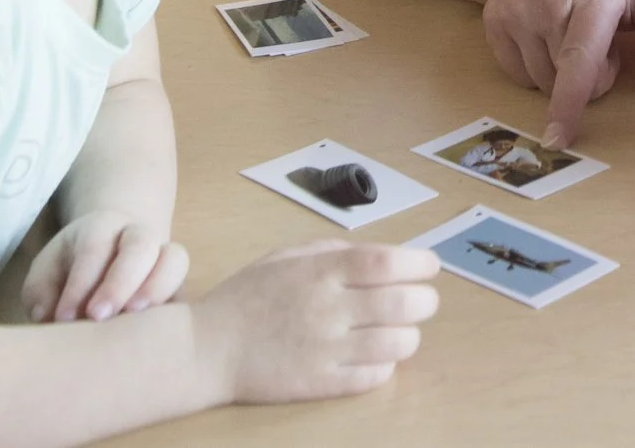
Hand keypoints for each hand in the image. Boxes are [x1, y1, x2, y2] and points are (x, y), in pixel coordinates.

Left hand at [21, 211, 189, 323]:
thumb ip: (42, 291)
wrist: (115, 251)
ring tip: (138, 323)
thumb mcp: (48, 270)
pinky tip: (155, 336)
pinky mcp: (180, 285)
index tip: (62, 318)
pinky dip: (175, 310)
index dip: (80, 282)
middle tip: (97, 317)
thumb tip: (45, 316)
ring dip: (157, 289)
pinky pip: (186, 291)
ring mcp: (165, 256)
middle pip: (140, 246)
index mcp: (103, 226)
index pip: (95, 247)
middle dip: (119, 282)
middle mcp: (139, 234)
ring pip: (175, 260)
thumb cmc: (72, 267)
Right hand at [195, 240, 439, 405]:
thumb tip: (380, 256)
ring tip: (400, 331)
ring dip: (409, 335)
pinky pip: (374, 376)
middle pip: (404, 303)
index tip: (429, 266)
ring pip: (397, 342)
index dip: (420, 262)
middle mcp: (329, 308)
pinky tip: (375, 356)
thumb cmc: (247, 297)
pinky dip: (385, 365)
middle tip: (422, 300)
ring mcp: (326, 349)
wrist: (205, 349)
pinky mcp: (320, 383)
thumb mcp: (286, 257)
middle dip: (425, 300)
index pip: (388, 261)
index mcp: (321, 271)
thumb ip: (333, 251)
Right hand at [474, 0, 634, 146]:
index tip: (561, 136)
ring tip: (570, 35)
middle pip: (568, 80)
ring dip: (562, 75)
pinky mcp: (494, 23)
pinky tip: (544, 37)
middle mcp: (549, 3)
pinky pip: (518, 75)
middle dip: (592, 76)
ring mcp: (516, 13)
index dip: (571, 100)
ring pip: (542, 82)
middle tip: (598, 40)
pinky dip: (536, 68)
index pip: (581, 57)